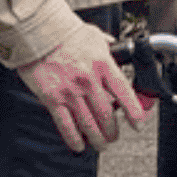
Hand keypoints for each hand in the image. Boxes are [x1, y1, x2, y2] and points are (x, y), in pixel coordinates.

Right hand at [17, 38, 153, 150]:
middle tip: (114, 136)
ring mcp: (70, 92)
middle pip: (107, 116)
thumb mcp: (95, 35)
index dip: (135, 113)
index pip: (125, 94)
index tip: (138, 124)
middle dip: (113, 131)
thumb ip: (109, 47)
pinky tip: (79, 145)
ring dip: (97, 139)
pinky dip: (74, 139)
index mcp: (103, 65)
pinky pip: (66, 126)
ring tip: (101, 144)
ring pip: (89, 125)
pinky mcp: (52, 99)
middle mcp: (89, 81)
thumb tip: (118, 50)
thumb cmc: (65, 31)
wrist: (37, 31)